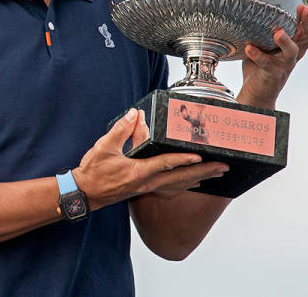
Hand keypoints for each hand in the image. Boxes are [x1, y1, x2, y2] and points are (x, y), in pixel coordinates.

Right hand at [72, 109, 227, 209]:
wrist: (85, 193)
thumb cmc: (93, 172)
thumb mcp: (104, 147)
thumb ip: (121, 129)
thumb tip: (134, 114)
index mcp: (138, 171)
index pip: (166, 164)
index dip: (183, 159)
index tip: (200, 156)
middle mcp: (147, 182)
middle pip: (180, 178)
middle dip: (203, 172)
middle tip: (222, 167)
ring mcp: (147, 188)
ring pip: (179, 185)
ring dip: (198, 179)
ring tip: (216, 174)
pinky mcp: (145, 190)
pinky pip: (171, 189)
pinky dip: (186, 185)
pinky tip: (194, 182)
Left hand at [239, 0, 307, 107]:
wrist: (258, 90)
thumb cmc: (261, 60)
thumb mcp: (265, 36)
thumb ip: (264, 21)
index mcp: (297, 37)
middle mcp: (296, 49)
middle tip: (302, 7)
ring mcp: (285, 62)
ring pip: (294, 51)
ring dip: (286, 40)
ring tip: (277, 32)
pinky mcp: (273, 72)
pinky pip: (267, 63)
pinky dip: (258, 55)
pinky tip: (250, 48)